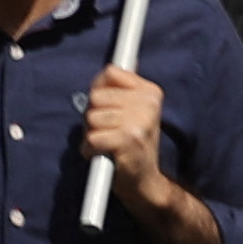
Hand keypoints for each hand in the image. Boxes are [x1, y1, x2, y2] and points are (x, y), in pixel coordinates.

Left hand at [79, 65, 168, 191]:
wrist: (145, 180)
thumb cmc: (131, 142)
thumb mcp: (130, 109)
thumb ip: (118, 86)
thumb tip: (117, 63)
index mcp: (151, 91)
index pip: (110, 72)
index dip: (101, 91)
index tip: (112, 108)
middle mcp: (149, 103)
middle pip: (95, 96)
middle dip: (94, 115)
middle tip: (109, 131)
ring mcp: (140, 121)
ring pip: (91, 117)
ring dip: (92, 133)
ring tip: (108, 143)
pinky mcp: (129, 139)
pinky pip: (92, 137)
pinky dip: (91, 149)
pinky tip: (105, 154)